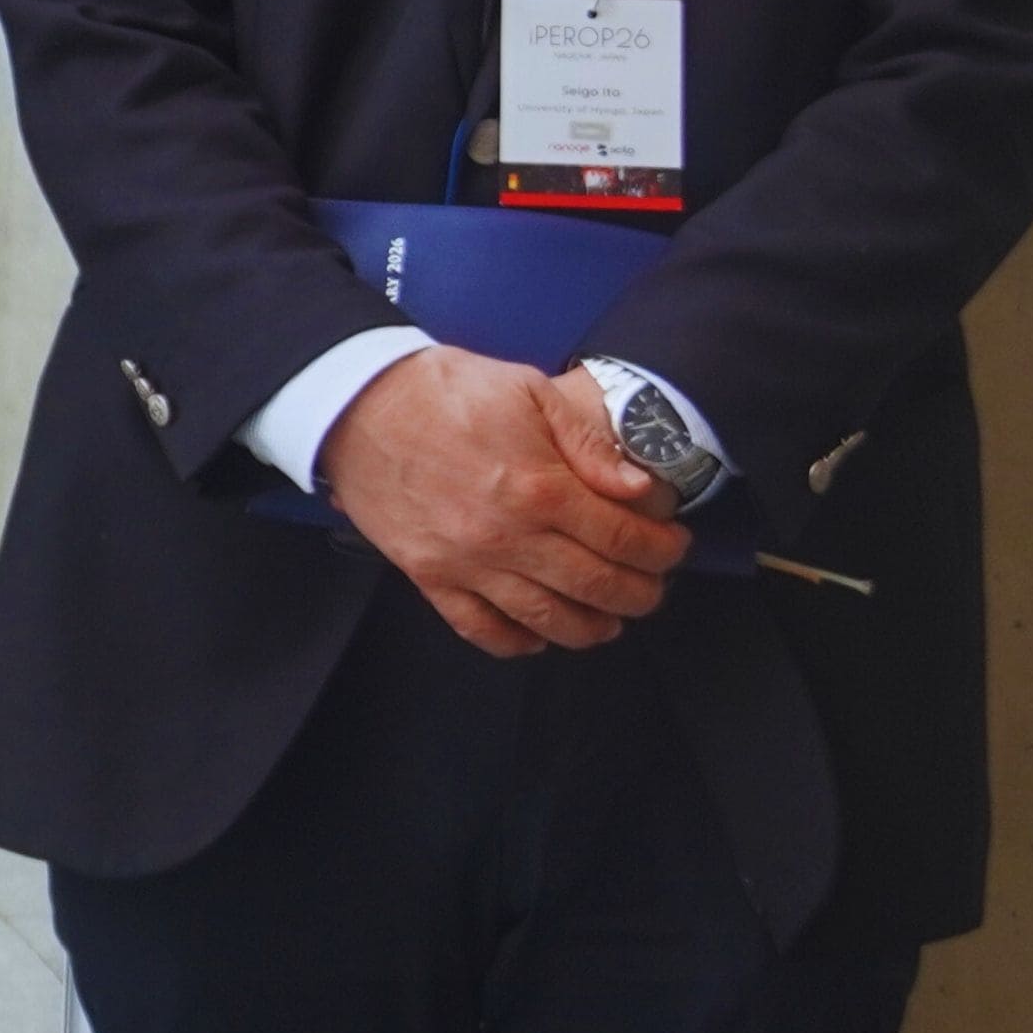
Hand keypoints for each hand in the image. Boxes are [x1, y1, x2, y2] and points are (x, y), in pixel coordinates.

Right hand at [316, 346, 683, 656]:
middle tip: (654, 588)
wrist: (359, 405)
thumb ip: (588, 444)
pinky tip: (539, 637)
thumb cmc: (446, 390)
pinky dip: (516, 643)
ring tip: (611, 621)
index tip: (674, 547)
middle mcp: (507, 536)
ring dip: (590, 628)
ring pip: (545, 620)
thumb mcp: (529, 391)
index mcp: (539, 487)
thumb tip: (639, 490)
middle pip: (595, 587)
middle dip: (639, 594)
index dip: (661, 550)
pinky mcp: (429, 576)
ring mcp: (466, 564)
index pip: (622, 538)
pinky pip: (479, 628)